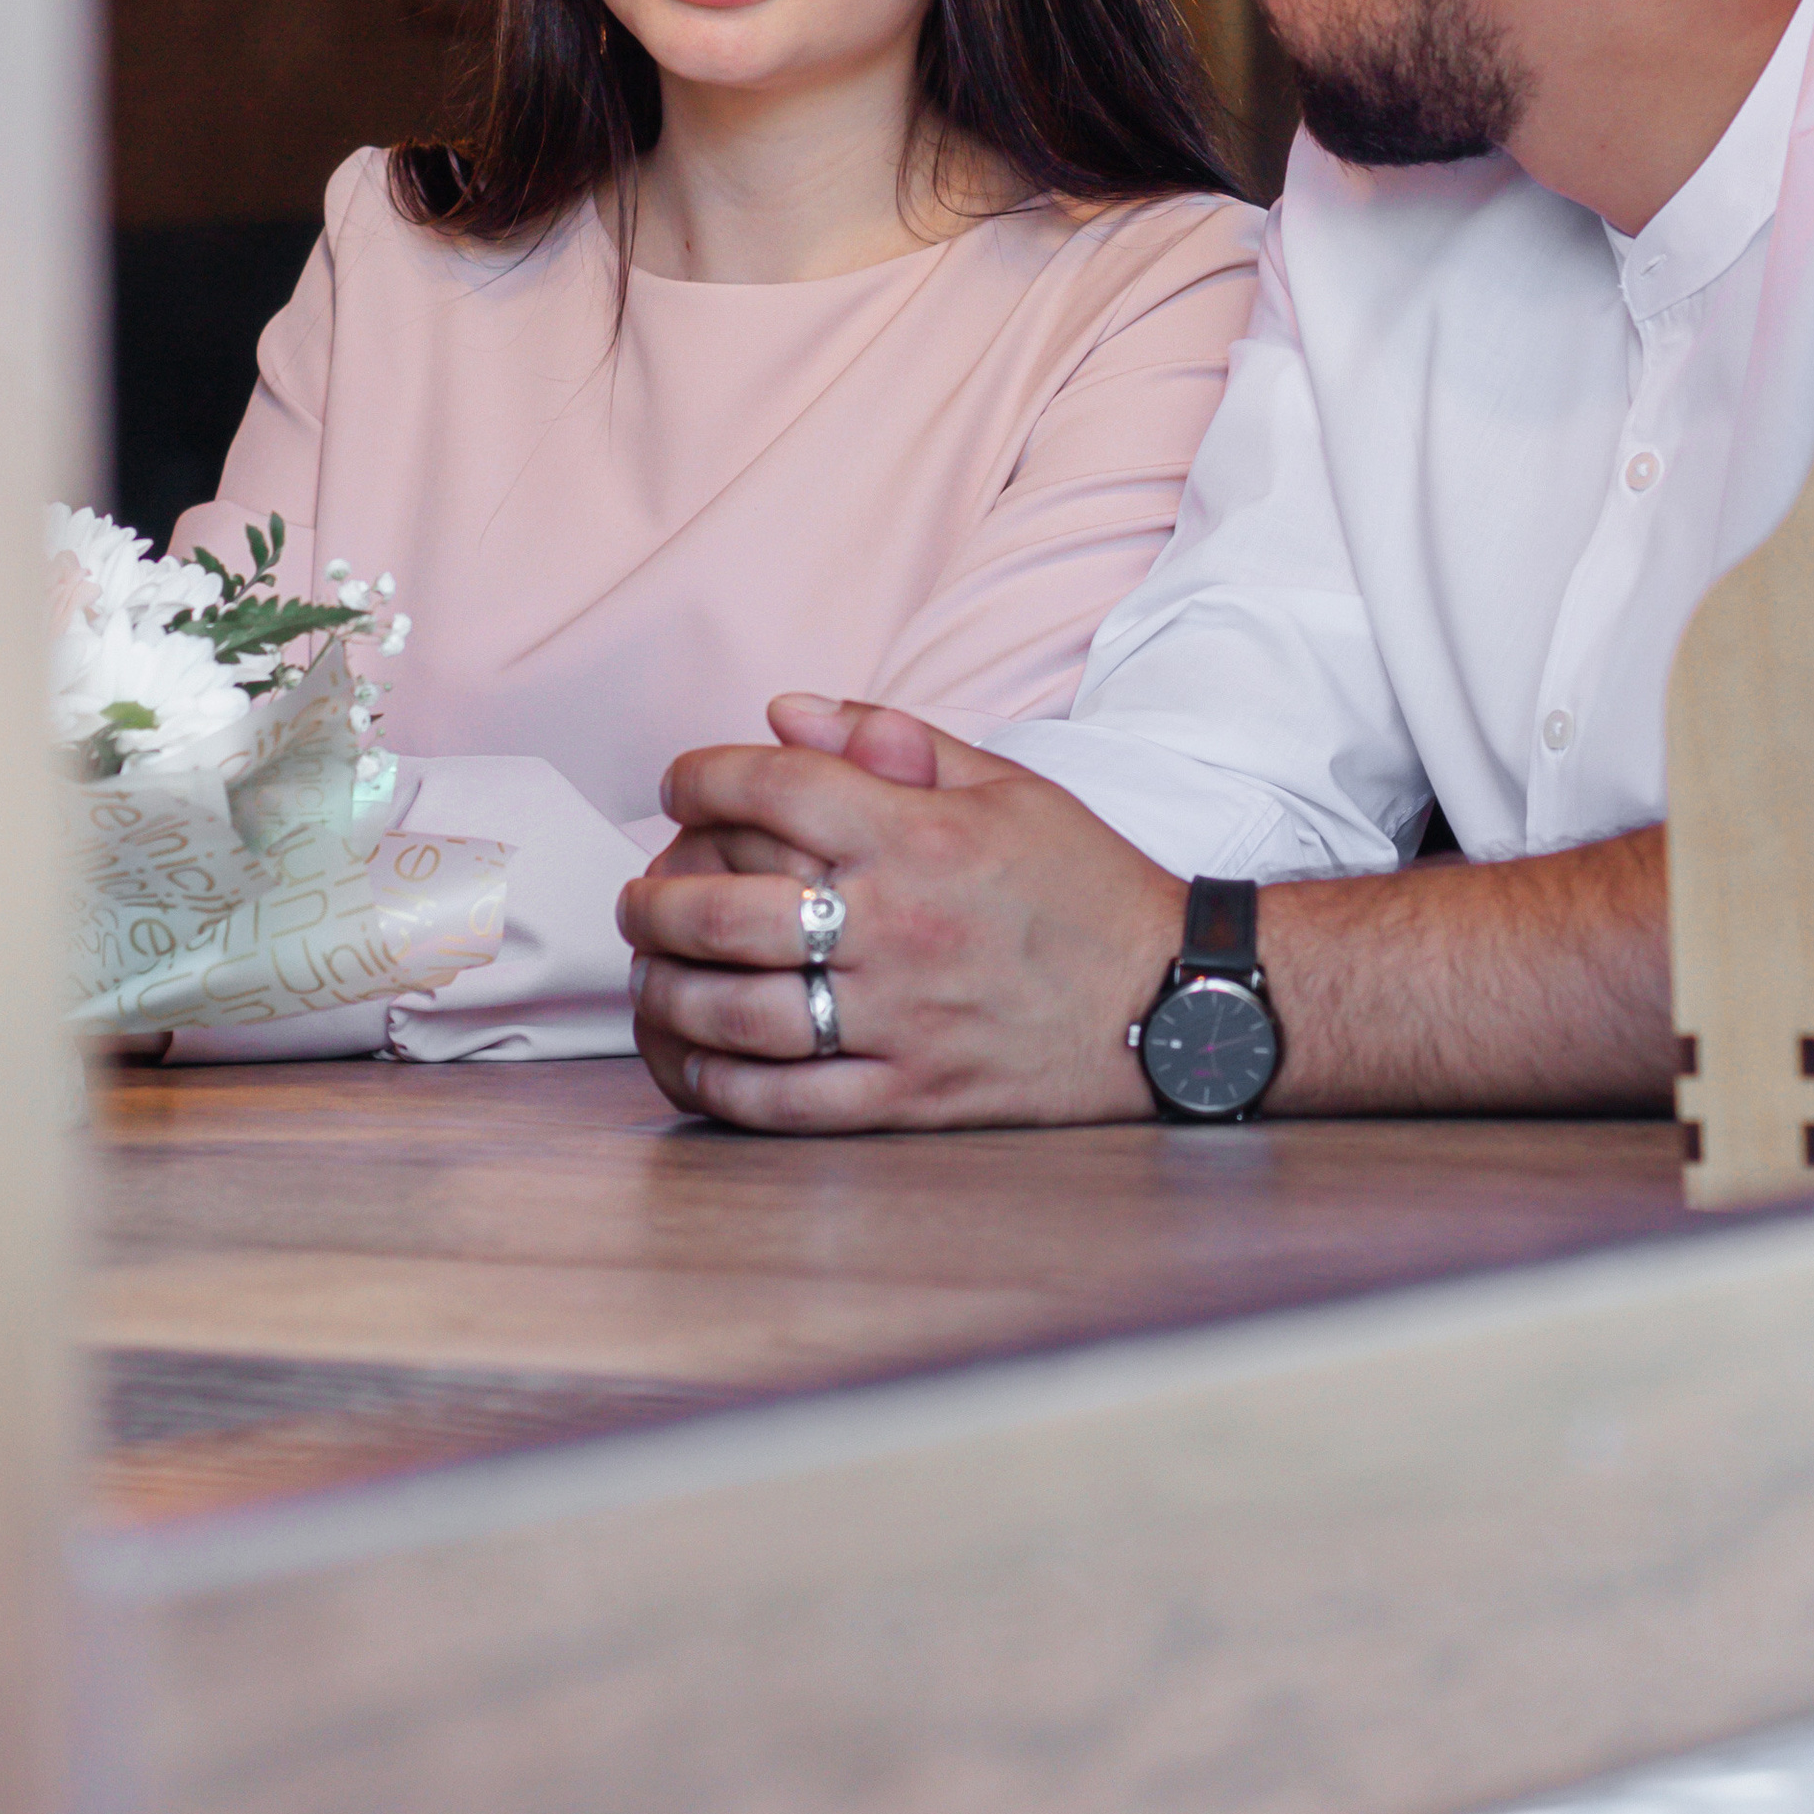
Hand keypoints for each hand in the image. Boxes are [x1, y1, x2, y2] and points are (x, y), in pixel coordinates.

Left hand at [618, 695, 1178, 1129]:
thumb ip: (893, 742)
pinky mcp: (909, 1100)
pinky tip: (692, 1057)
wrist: (1173, 998)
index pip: (771, 786)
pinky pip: (782, 1103)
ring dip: (669, 991)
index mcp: (918, 835)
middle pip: (728, 907)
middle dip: (657, 898)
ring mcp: (899, 1021)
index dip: (701, 777)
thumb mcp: (1006, 785)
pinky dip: (717, 1083)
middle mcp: (898, 925)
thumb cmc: (1085, 883)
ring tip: (651, 973)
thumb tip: (784, 711)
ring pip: (738, 1014)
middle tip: (640, 896)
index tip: (677, 786)